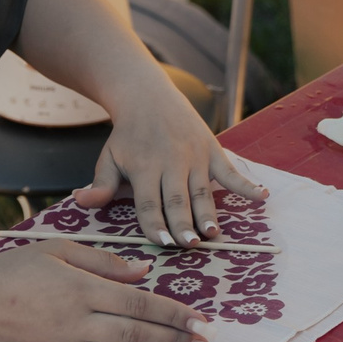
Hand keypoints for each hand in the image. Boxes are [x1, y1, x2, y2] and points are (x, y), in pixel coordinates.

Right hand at [0, 243, 215, 341]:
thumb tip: (143, 271)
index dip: (175, 314)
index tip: (202, 320)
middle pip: (139, 333)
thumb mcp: (57, 249)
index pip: (140, 303)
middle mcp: (80, 321)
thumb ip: (103, 261)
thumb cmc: (12, 272)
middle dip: (177, 341)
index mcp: (82, 288)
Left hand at [78, 79, 264, 246]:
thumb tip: (80, 202)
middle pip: (177, 199)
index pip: (149, 202)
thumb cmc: (127, 136)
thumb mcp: (109, 158)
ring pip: (202, 190)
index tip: (163, 243)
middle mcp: (170, 162)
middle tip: (190, 244)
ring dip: (209, 212)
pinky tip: (262, 197)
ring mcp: (194, 156)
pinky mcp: (212, 150)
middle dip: (184, 223)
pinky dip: (247, 184)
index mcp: (144, 167)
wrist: (148, 97)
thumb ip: (101, 184)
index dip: (155, 224)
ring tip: (214, 233)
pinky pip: (231, 170)